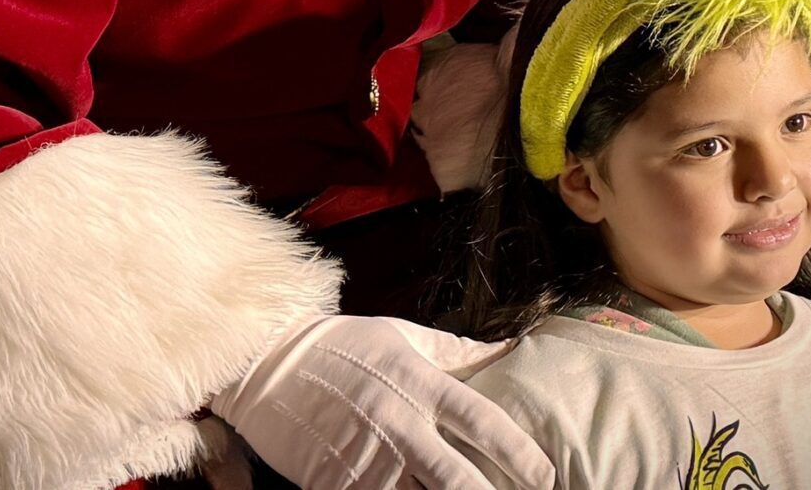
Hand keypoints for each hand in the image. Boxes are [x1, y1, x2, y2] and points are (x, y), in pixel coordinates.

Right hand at [211, 314, 550, 489]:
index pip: (481, 419)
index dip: (518, 450)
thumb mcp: (399, 335)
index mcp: (417, 382)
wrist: (265, 361)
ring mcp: (366, 458)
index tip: (546, 474)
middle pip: (457, 477)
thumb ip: (454, 350)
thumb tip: (507, 348)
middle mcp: (398, 423)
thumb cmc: (337, 345)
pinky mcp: (335, 483)